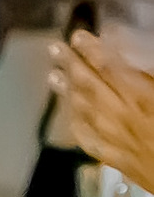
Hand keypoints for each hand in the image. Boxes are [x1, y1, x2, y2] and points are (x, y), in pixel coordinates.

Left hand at [53, 33, 153, 196]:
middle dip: (70, 66)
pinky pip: (90, 141)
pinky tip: (70, 118)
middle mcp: (122, 118)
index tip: (76, 35)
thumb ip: (148, 74)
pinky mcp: (118, 161)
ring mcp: (117, 142)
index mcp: (141, 97)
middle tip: (52, 49)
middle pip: (90, 87)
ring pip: (85, 113)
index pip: (109, 67)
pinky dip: (78, 125)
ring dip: (67, 93)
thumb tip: (130, 62)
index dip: (91, 50)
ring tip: (52, 76)